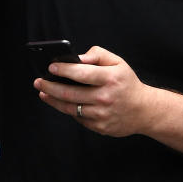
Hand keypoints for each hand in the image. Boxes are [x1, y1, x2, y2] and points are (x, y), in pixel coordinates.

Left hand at [34, 45, 153, 136]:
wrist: (144, 110)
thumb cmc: (126, 83)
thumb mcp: (118, 62)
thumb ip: (97, 54)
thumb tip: (77, 57)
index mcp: (110, 79)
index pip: (82, 73)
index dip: (64, 70)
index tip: (50, 67)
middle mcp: (106, 98)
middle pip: (70, 93)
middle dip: (50, 86)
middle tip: (38, 81)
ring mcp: (102, 115)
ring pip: (70, 108)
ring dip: (53, 100)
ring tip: (43, 92)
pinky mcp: (100, 127)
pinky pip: (78, 118)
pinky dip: (68, 109)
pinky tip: (60, 102)